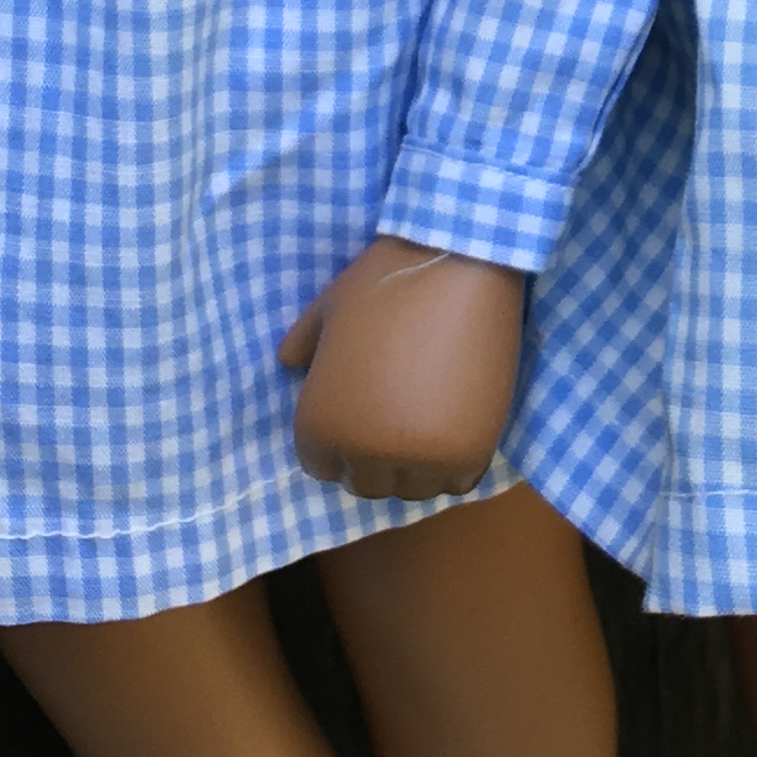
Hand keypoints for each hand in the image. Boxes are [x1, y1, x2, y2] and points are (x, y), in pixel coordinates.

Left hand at [281, 239, 526, 500]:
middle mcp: (364, 451)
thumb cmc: (384, 284)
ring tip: (428, 427)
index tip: (361, 416)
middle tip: (397, 419)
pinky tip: (458, 429)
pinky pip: (458, 483)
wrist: (455, 266)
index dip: (339, 441)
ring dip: (416, 467)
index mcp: (320, 423)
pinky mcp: (467, 453)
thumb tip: (288, 364)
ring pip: (413, 490)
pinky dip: (455, 465)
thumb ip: (303, 343)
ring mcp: (418, 457)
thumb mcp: (328, 310)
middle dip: (375, 457)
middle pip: (365, 484)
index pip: (321, 465)